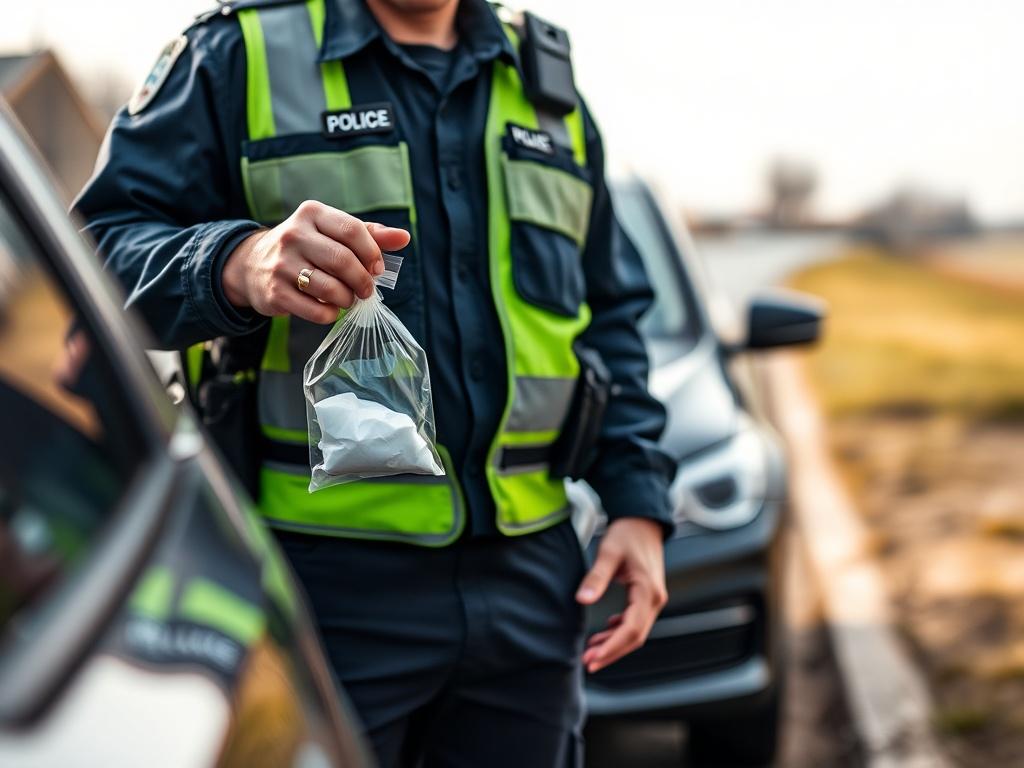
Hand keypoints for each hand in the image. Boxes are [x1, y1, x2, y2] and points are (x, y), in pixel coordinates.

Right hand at [222, 200, 410, 323]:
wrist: (253, 264)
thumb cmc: (307, 247)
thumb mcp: (333, 233)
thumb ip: (369, 235)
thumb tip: (404, 237)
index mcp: (312, 213)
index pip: (352, 230)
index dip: (372, 253)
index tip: (377, 268)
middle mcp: (294, 235)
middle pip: (343, 260)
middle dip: (363, 281)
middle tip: (366, 290)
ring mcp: (281, 264)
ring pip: (330, 288)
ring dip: (347, 299)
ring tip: (348, 299)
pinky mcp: (275, 292)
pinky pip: (316, 310)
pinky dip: (330, 314)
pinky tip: (329, 309)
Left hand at [576, 517, 666, 672]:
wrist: (643, 521)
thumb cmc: (628, 533)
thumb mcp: (609, 552)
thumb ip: (596, 577)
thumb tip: (583, 599)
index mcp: (647, 591)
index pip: (631, 629)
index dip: (612, 647)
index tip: (593, 658)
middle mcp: (655, 599)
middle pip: (635, 637)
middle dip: (611, 651)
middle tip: (588, 662)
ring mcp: (652, 600)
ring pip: (635, 632)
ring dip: (614, 644)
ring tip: (591, 651)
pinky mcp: (646, 598)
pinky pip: (635, 622)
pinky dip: (618, 632)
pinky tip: (603, 634)